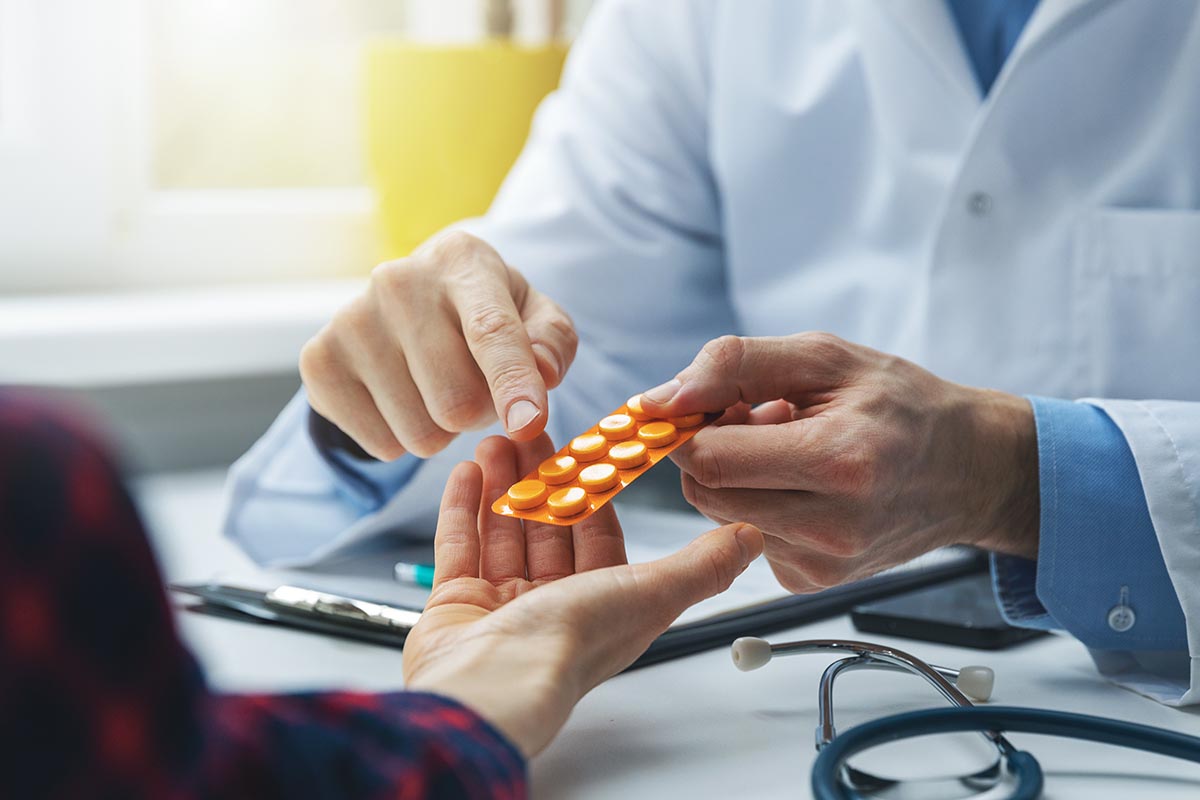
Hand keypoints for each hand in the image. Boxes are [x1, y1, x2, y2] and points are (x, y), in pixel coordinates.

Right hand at [299, 231, 577, 459]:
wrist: (408, 302)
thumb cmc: (486, 312)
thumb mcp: (535, 315)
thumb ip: (553, 343)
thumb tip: (542, 374)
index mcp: (462, 261)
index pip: (490, 331)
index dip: (512, 382)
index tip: (528, 424)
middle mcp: (398, 282)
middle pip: (457, 402)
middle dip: (481, 413)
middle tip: (476, 387)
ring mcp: (350, 320)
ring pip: (421, 433)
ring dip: (442, 430)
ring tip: (436, 390)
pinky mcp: (318, 361)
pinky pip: (381, 445)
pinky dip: (401, 438)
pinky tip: (401, 398)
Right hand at [402, 433, 762, 756]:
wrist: (491, 686)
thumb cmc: (570, 644)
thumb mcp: (649, 593)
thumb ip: (701, 565)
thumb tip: (751, 540)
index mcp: (602, 604)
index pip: (599, 533)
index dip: (592, 487)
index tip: (585, 445)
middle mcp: (553, 606)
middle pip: (547, 527)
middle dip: (540, 476)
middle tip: (530, 429)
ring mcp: (501, 607)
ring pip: (503, 531)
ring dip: (501, 484)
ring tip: (496, 437)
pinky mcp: (456, 608)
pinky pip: (460, 548)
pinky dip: (463, 509)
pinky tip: (467, 471)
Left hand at [639, 333, 1037, 593]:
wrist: (969, 470)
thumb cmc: (900, 405)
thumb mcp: (825, 357)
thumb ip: (735, 365)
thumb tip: (661, 398)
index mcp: (838, 461)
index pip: (711, 459)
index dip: (690, 427)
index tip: (703, 405)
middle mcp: (832, 526)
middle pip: (706, 492)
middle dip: (712, 449)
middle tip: (756, 418)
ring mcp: (822, 563)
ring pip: (720, 516)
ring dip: (735, 477)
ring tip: (786, 448)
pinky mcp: (812, 582)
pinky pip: (746, 537)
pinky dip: (757, 505)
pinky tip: (800, 483)